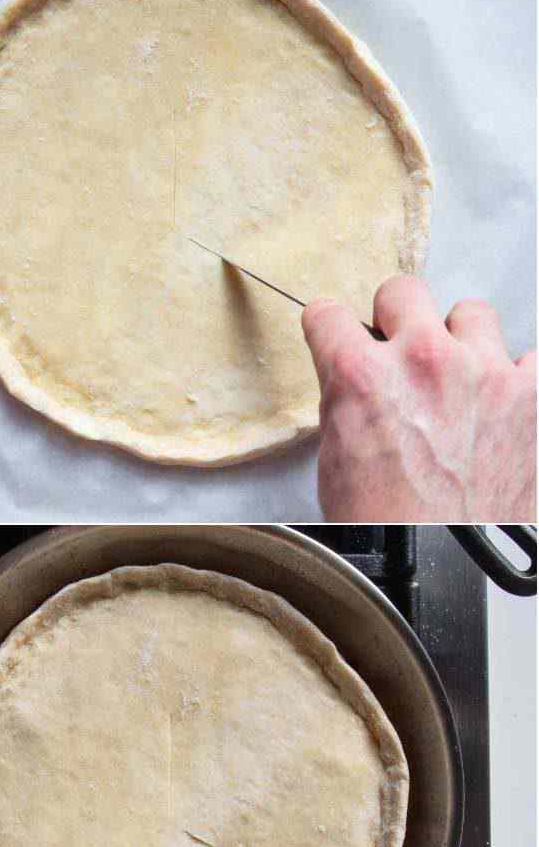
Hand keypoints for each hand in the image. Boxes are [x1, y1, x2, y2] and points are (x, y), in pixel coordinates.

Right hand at [302, 276, 535, 521]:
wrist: (449, 555)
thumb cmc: (390, 520)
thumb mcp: (337, 457)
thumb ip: (346, 399)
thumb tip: (354, 379)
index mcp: (362, 376)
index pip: (329, 314)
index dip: (329, 328)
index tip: (337, 334)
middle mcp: (424, 361)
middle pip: (403, 291)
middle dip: (395, 319)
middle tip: (398, 351)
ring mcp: (486, 371)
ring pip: (472, 314)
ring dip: (460, 341)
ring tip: (456, 379)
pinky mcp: (533, 392)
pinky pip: (529, 358)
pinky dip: (514, 376)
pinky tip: (498, 403)